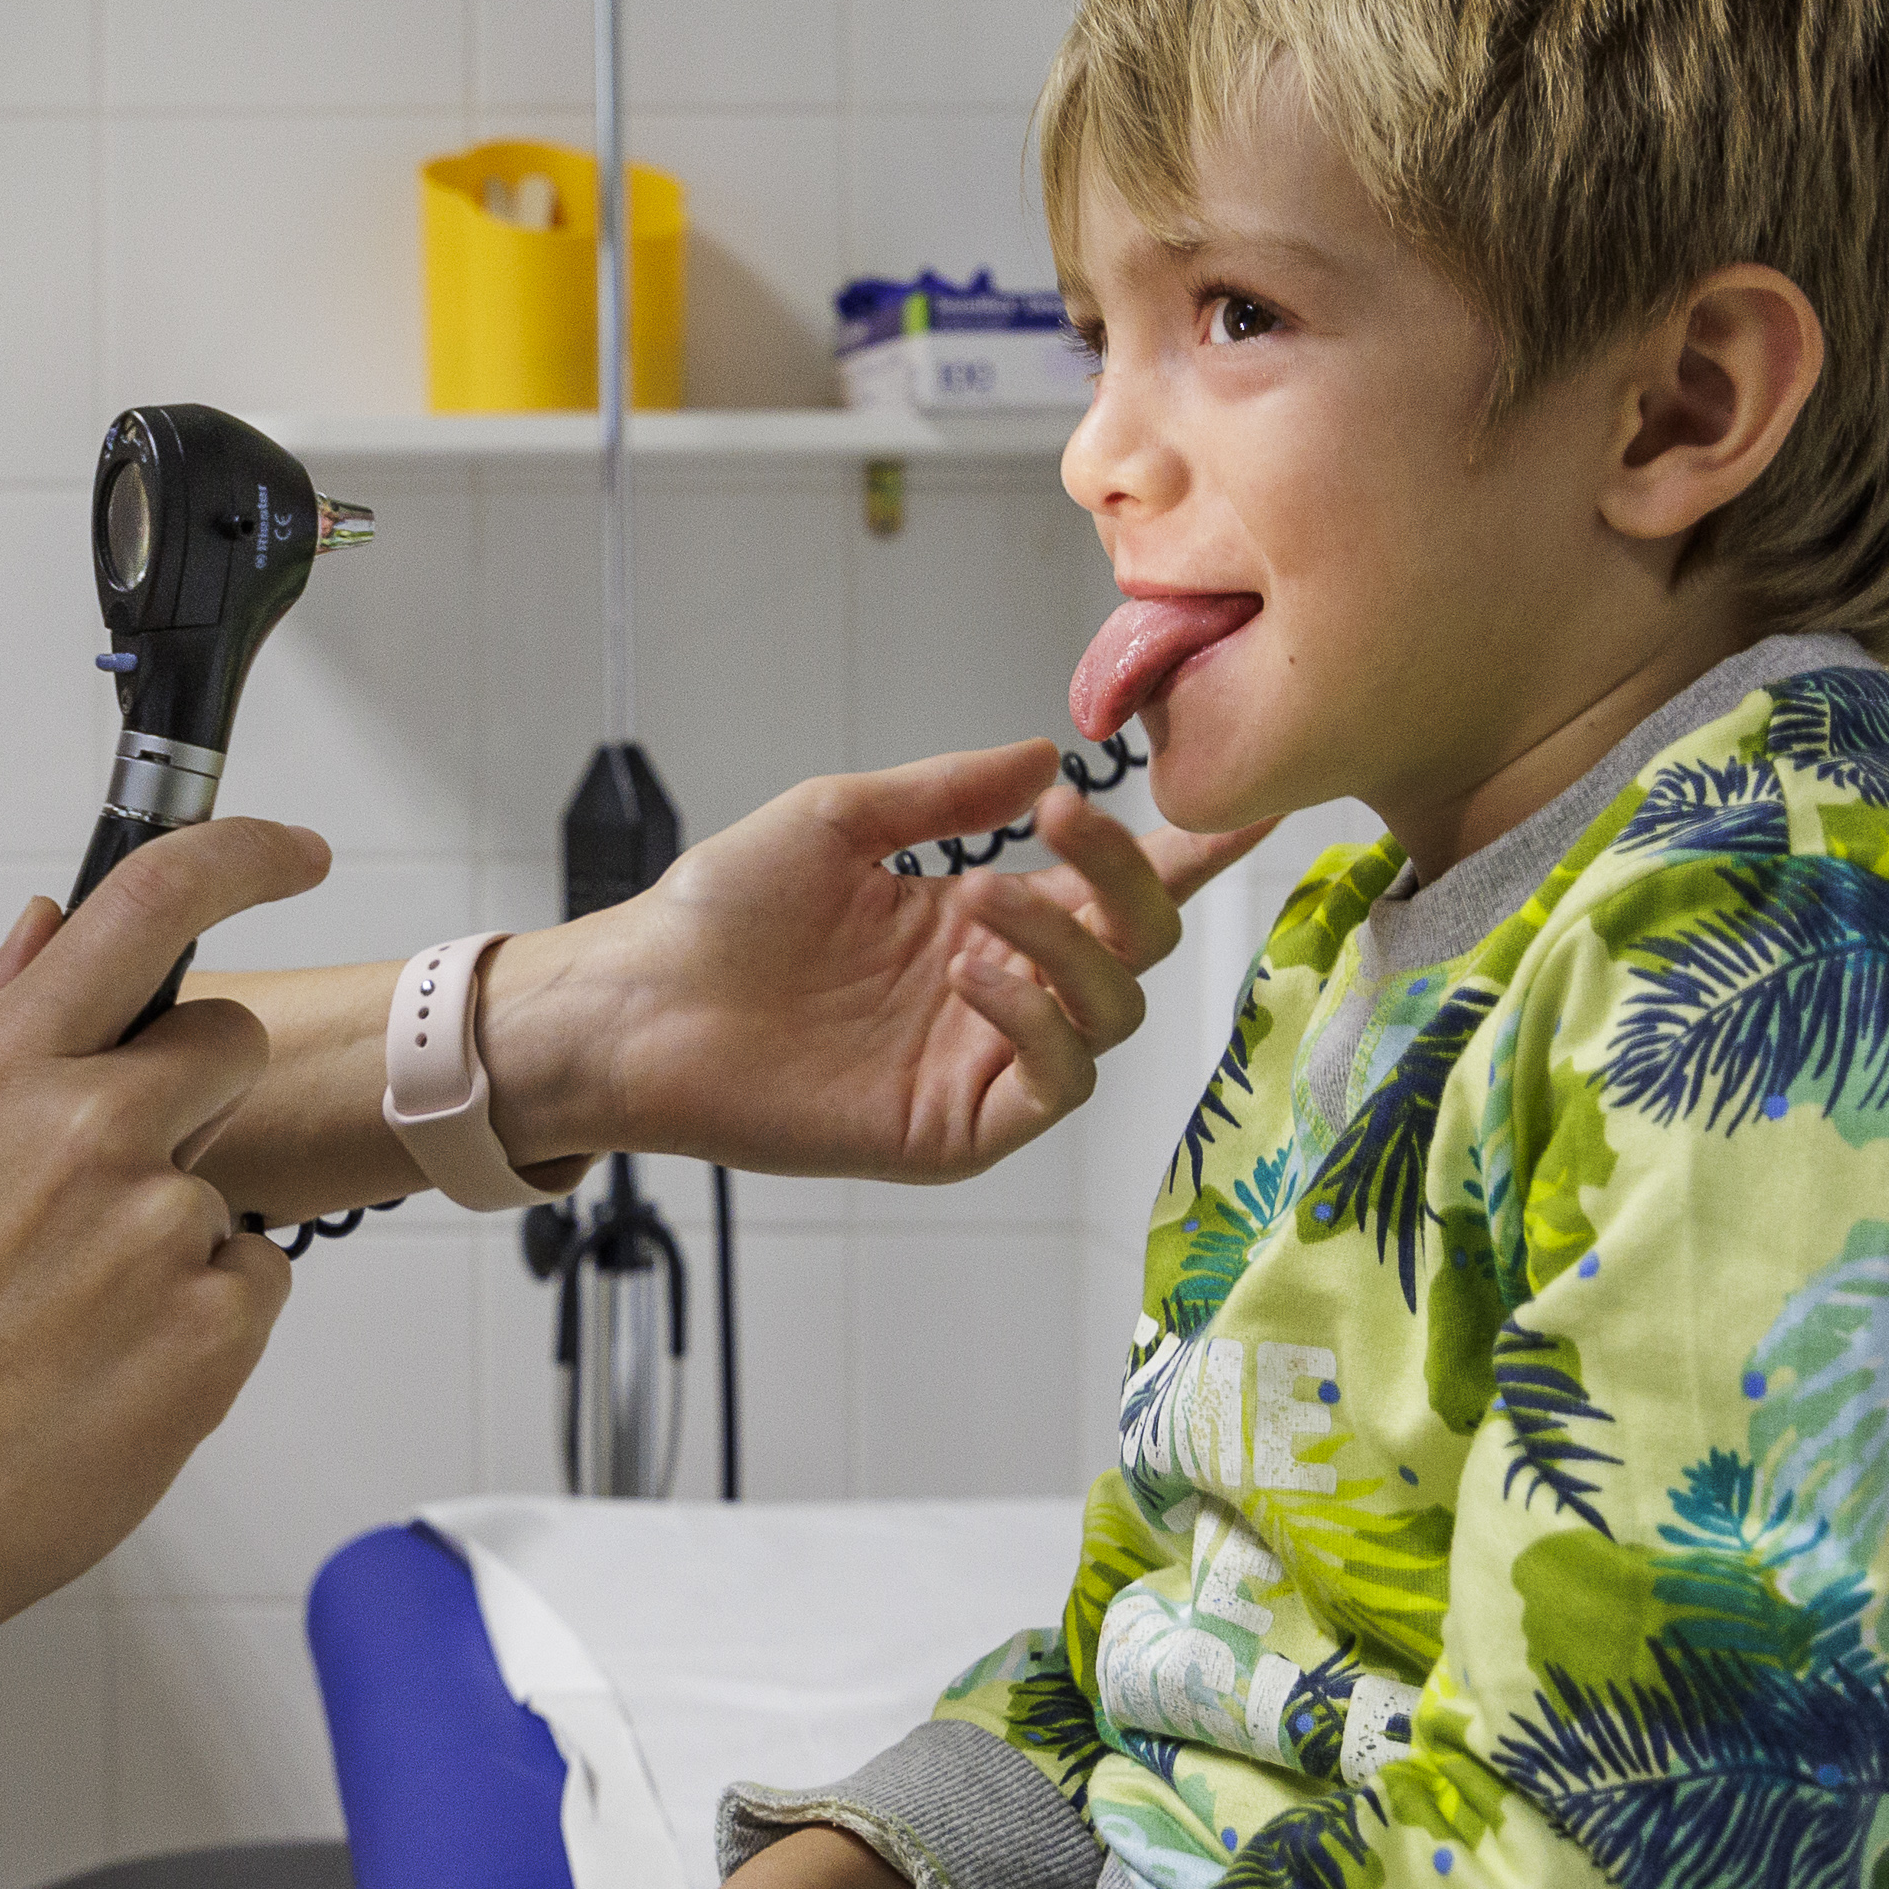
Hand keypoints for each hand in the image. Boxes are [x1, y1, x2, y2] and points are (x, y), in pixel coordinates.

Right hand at [0, 817, 328, 1677]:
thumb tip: (53, 927)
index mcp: (1, 1070)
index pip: (148, 903)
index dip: (244, 855)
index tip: (296, 852)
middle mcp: (87, 1130)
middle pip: (225, 1044)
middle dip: (190, 1099)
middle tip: (98, 1193)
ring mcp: (158, 1230)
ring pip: (226, 1184)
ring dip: (173, 1235)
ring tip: (67, 1314)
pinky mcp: (211, 1329)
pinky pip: (250, 1281)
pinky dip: (199, 1320)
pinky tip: (107, 1365)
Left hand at [483, 742, 1265, 1185]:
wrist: (636, 1003)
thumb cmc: (719, 912)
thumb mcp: (837, 821)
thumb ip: (945, 794)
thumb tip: (1048, 758)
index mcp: (980, 914)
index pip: (1110, 888)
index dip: (1186, 853)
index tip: (1252, 805)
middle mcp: (999, 989)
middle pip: (1134, 948)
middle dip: (1127, 879)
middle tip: (1066, 825)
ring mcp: (981, 1063)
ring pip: (1108, 1015)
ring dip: (1069, 946)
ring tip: (981, 899)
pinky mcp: (956, 1129)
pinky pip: (1053, 1085)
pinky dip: (1037, 1021)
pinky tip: (972, 973)